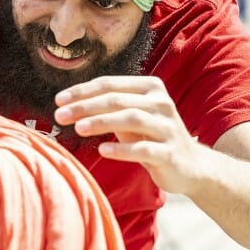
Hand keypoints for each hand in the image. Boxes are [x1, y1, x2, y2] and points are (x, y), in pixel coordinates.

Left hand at [54, 75, 202, 194]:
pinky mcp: (170, 153)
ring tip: (78, 128)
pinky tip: (102, 151)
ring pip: (132, 119)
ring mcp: (167, 128)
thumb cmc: (151, 137)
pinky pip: (144, 149)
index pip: (110, 84)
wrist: (190, 165)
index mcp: (150, 88)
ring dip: (102, 122)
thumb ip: (108, 107)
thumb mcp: (131, 117)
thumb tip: (68, 104)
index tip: (58, 101)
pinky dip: (122, 149)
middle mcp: (161, 103)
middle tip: (60, 115)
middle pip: (118, 100)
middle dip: (86, 106)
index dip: (82, 91)